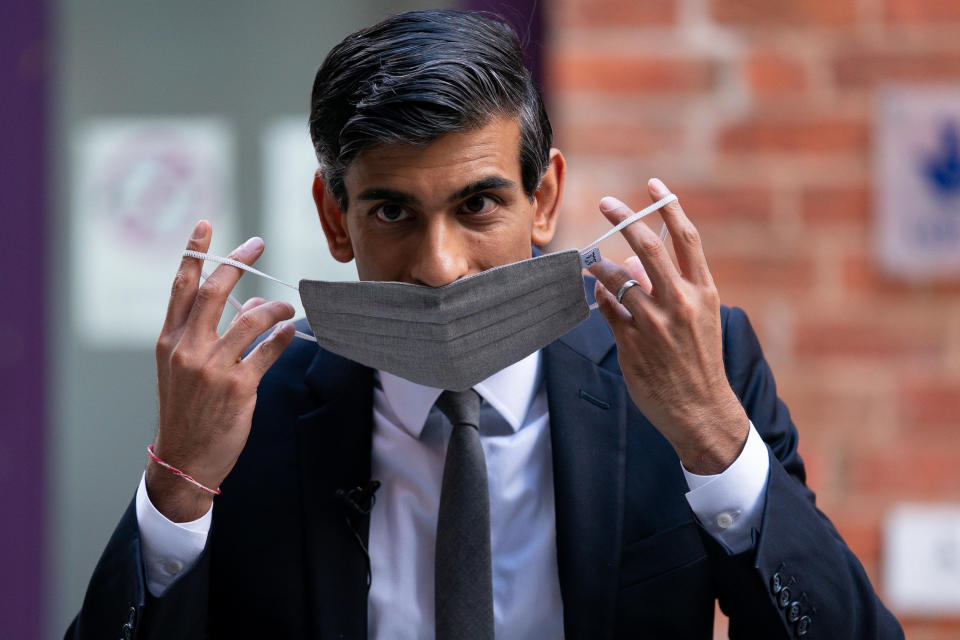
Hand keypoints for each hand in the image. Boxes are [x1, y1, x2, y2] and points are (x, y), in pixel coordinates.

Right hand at [148, 221, 295, 520]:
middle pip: (214, 291)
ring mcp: (212, 368)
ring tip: (289, 308)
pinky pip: (268, 350)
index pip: (181, 287)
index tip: (206, 226)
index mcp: (169, 341)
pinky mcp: (237, 387)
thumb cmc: (189, 411)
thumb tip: (247, 304)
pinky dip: (284, 336)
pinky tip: (292, 332)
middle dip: (237, 261)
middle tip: (258, 244)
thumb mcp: (186, 369)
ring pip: (249, 318)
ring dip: (274, 307)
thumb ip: (210, 334)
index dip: (194, 253)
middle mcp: (187, 349)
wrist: (185, 461)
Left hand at [588, 178, 747, 473]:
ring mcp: (655, 323)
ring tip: (590, 261)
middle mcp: (681, 302)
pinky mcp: (633, 342)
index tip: (653, 183)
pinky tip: (597, 292)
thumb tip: (637, 263)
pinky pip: (609, 308)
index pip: (687, 237)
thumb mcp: (699, 318)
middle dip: (624, 218)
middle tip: (604, 202)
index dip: (669, 205)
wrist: (701, 409)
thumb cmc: (700, 360)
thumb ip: (671, 286)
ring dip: (600, 264)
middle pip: (649, 247)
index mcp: (703, 291)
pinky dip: (600, 294)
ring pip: (618, 277)